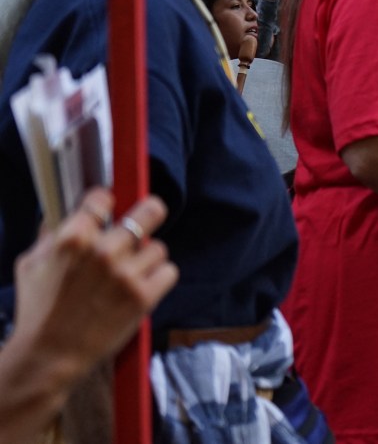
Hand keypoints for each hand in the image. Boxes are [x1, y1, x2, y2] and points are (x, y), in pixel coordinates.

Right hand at [9, 189, 176, 381]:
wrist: (48, 356)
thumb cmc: (38, 312)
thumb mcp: (31, 265)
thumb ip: (51, 236)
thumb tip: (69, 213)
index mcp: (73, 239)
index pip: (103, 198)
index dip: (106, 202)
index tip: (108, 207)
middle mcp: (103, 252)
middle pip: (149, 212)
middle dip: (148, 215)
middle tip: (148, 217)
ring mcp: (125, 274)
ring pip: (158, 247)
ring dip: (147, 259)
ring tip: (130, 274)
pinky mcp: (143, 296)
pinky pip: (169, 271)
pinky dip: (159, 279)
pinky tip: (142, 287)